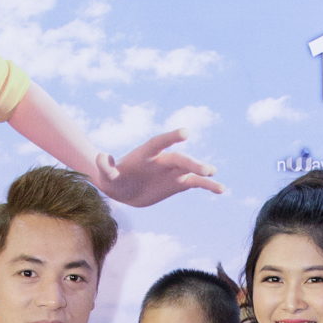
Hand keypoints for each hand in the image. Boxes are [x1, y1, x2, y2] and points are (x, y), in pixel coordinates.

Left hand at [96, 129, 224, 205]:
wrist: (123, 189)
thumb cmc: (112, 180)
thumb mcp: (105, 176)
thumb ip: (104, 167)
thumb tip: (102, 156)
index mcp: (147, 154)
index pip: (160, 142)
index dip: (171, 138)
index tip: (185, 133)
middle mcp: (163, 159)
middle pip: (180, 159)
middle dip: (192, 163)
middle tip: (205, 170)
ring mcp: (172, 171)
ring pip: (191, 169)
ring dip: (203, 173)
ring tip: (215, 178)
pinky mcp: (178, 183)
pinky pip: (195, 182)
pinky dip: (208, 185)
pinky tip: (220, 189)